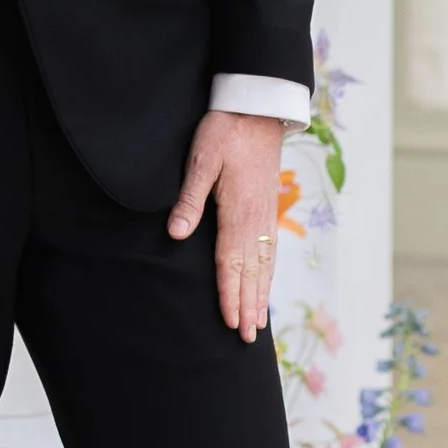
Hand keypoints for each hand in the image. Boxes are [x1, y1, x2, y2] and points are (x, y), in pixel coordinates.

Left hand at [167, 110, 287, 343]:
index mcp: (238, 210)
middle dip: (248, 306)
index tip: (230, 322)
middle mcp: (257, 218)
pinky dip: (267, 273)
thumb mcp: (201, 159)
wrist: (258, 108)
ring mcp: (266, 214)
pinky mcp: (268, 208)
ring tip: (259, 323)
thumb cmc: (225, 130)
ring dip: (260, 295)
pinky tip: (265, 285)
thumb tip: (176, 233)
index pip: (231, 261)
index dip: (229, 294)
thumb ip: (189, 198)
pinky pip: (270, 250)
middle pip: (251, 270)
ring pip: (264, 263)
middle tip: (248, 338)